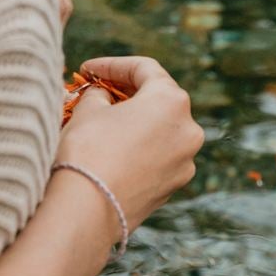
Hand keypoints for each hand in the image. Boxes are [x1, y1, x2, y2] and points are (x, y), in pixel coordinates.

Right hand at [58, 56, 202, 232]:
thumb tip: (104, 95)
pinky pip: (157, 157)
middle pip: (157, 99)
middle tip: (96, 93)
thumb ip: (100, 94)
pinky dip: (139, 149)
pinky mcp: (174, 187)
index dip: (111, 65)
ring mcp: (185, 161)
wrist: (86, 210)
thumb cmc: (86, 151)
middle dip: (125, 94)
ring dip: (134, 123)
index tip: (87, 71)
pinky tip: (113, 152)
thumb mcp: (88, 109)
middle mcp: (189, 129)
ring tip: (103, 124)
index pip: (143, 69)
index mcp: (171, 100)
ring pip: (159, 131)